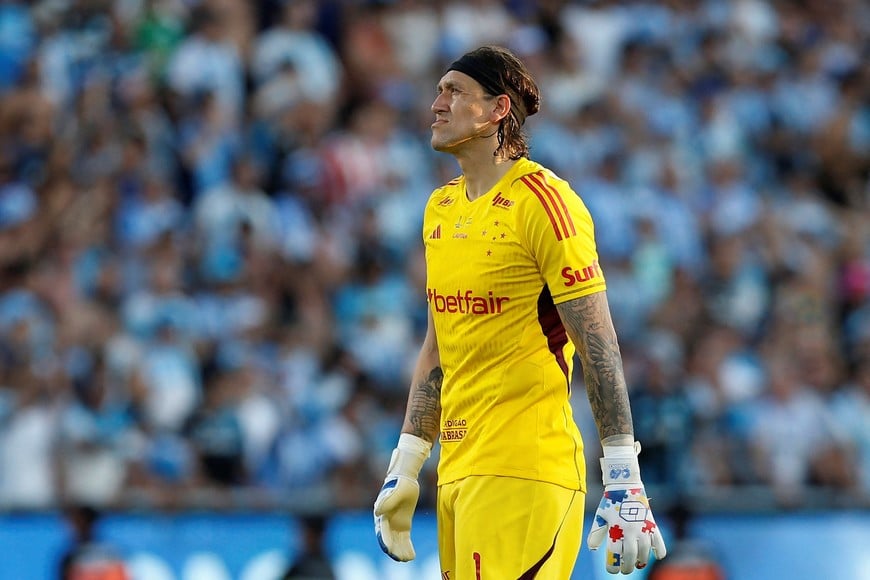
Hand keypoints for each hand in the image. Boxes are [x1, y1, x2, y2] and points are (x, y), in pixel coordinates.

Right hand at [373, 434, 430, 561]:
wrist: (406, 479)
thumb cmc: (401, 483)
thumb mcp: (398, 491)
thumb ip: (389, 501)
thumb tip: (378, 513)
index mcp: (382, 513)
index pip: (382, 530)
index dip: (385, 540)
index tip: (389, 549)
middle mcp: (386, 521)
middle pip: (388, 539)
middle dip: (393, 550)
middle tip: (400, 558)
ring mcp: (394, 524)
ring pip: (396, 541)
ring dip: (401, 551)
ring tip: (408, 559)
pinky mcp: (403, 525)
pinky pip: (404, 539)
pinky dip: (407, 547)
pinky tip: (412, 556)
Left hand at [587, 442, 666, 573]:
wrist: (626, 484)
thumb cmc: (611, 501)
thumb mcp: (601, 515)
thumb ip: (596, 533)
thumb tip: (593, 548)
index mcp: (615, 529)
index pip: (614, 554)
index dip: (612, 566)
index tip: (612, 570)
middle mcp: (630, 530)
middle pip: (630, 556)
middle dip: (627, 567)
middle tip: (625, 570)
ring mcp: (643, 528)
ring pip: (645, 553)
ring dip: (641, 561)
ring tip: (637, 563)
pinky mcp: (653, 524)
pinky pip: (660, 543)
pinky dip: (659, 552)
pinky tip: (655, 555)